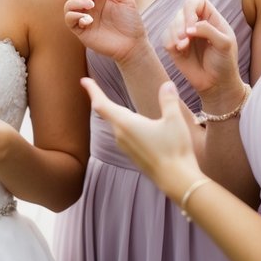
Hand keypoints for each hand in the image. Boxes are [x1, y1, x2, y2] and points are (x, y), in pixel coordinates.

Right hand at [59, 0, 147, 64]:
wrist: (133, 44)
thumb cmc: (131, 22)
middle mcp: (90, 3)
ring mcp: (84, 16)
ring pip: (69, 4)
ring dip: (78, 2)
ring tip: (91, 6)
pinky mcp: (81, 30)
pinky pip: (69, 19)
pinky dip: (76, 16)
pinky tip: (89, 20)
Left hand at [81, 78, 199, 199]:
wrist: (176, 180)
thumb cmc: (175, 149)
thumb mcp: (174, 120)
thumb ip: (168, 100)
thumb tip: (167, 84)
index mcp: (126, 124)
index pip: (102, 104)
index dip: (92, 91)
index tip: (84, 80)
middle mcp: (120, 135)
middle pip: (106, 113)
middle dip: (100, 99)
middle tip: (93, 87)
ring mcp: (125, 147)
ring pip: (114, 124)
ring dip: (112, 112)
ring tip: (110, 103)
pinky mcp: (132, 155)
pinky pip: (122, 135)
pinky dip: (121, 124)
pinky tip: (130, 124)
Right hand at [163, 0, 243, 100]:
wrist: (217, 84)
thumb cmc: (225, 63)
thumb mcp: (224, 44)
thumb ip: (208, 30)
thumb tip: (188, 28)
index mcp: (211, 19)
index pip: (198, 2)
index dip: (192, 9)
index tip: (192, 25)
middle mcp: (196, 24)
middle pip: (181, 11)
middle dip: (180, 23)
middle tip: (185, 39)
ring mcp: (184, 36)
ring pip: (171, 24)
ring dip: (174, 33)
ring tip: (182, 46)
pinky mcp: (175, 48)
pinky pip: (165, 38)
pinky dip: (169, 41)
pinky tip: (178, 50)